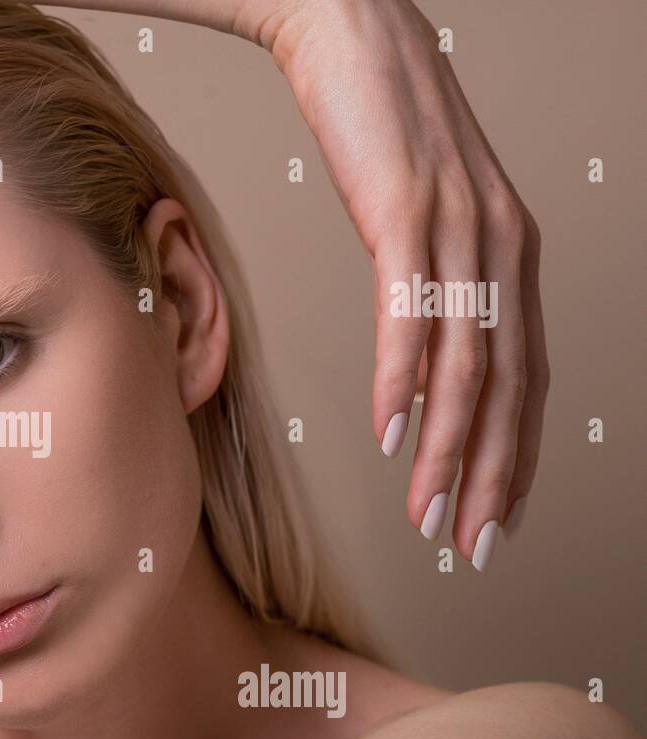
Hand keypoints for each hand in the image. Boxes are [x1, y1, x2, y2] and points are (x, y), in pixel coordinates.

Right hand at [261, 0, 547, 568]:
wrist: (356, 34)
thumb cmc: (381, 125)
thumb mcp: (423, 213)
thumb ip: (434, 284)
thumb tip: (414, 365)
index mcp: (510, 253)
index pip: (527, 375)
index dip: (514, 454)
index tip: (494, 515)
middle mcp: (502, 247)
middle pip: (507, 386)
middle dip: (488, 476)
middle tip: (469, 543)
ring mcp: (458, 230)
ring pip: (463, 363)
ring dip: (443, 449)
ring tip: (425, 512)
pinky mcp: (406, 212)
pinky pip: (409, 313)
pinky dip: (399, 380)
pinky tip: (387, 430)